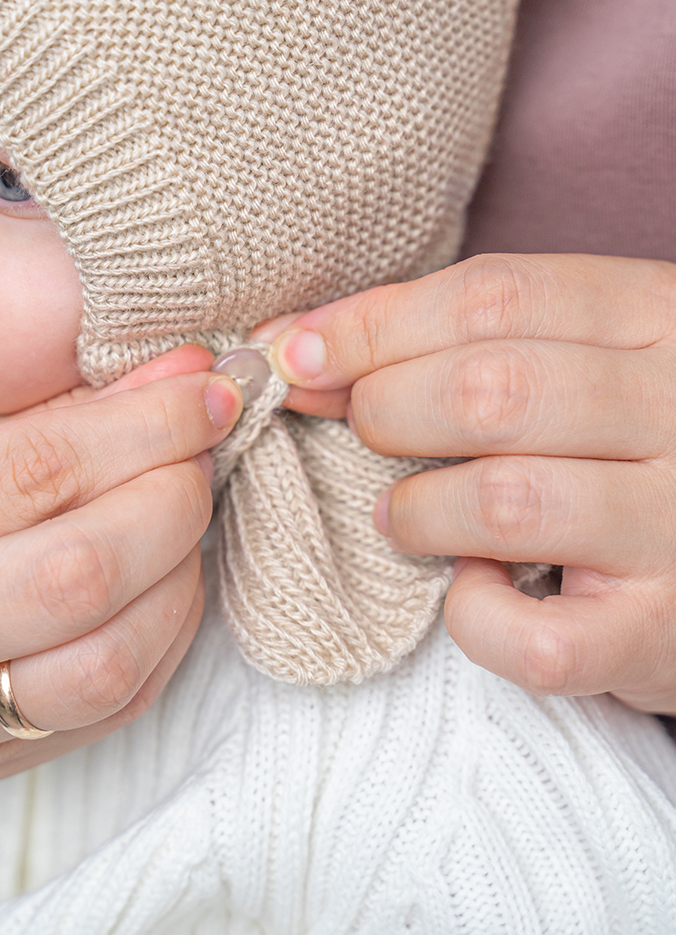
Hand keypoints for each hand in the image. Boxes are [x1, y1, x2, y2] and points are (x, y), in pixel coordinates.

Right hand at [0, 346, 243, 779]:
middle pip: (80, 574)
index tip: (207, 389)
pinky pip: (108, 713)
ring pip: (106, 665)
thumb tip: (184, 376)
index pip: (34, 472)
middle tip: (200, 448)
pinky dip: (164, 638)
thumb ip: (46, 417)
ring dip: (180, 577)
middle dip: (174, 498)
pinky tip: (165, 582)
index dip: (146, 425)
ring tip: (181, 517)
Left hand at [259, 254, 675, 713]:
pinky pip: (536, 638)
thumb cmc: (627, 441)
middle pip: (489, 390)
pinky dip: (476, 618)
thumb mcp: (576, 354)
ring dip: (417, 511)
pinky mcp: (659, 632)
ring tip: (407, 515)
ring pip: (503, 502)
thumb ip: (456, 336)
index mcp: (660, 318)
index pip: (494, 296)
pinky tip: (477, 590)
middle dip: (385, 410)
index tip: (298, 353)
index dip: (373, 325)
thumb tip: (295, 342)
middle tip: (369, 434)